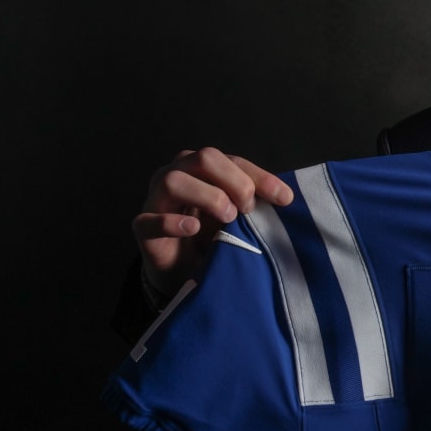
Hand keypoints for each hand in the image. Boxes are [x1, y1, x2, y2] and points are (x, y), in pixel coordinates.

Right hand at [133, 148, 292, 297]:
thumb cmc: (212, 238)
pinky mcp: (143, 229)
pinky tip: (193, 228)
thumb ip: (253, 203)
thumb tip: (286, 197)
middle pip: (203, 158)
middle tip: (248, 208)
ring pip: (173, 180)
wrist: (184, 273)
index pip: (232, 161)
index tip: (284, 199)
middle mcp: (177, 175)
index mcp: (201, 169)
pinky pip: (150, 220)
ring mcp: (156, 200)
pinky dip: (172, 222)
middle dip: (234, 181)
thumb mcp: (238, 217)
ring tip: (228, 218)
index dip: (259, 176)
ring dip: (207, 196)